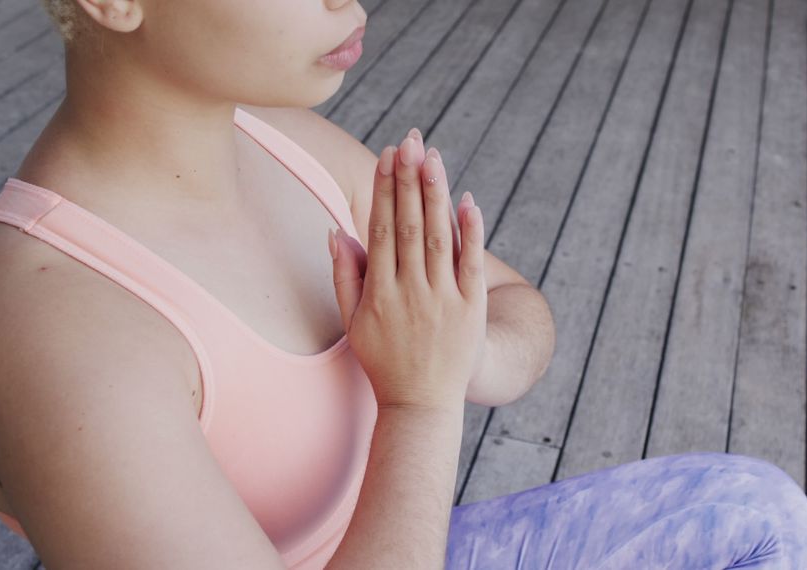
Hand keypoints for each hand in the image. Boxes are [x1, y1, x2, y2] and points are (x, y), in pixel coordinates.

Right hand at [329, 129, 486, 410]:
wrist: (421, 404)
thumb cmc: (382, 360)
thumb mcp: (353, 322)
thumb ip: (344, 276)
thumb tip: (335, 230)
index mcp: (379, 292)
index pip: (381, 229)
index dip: (383, 190)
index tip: (385, 156)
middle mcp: (410, 292)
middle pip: (410, 225)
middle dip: (408, 180)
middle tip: (409, 141)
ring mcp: (443, 300)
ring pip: (440, 237)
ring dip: (436, 194)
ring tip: (433, 157)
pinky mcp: (471, 309)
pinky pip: (471, 264)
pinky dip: (471, 231)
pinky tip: (468, 200)